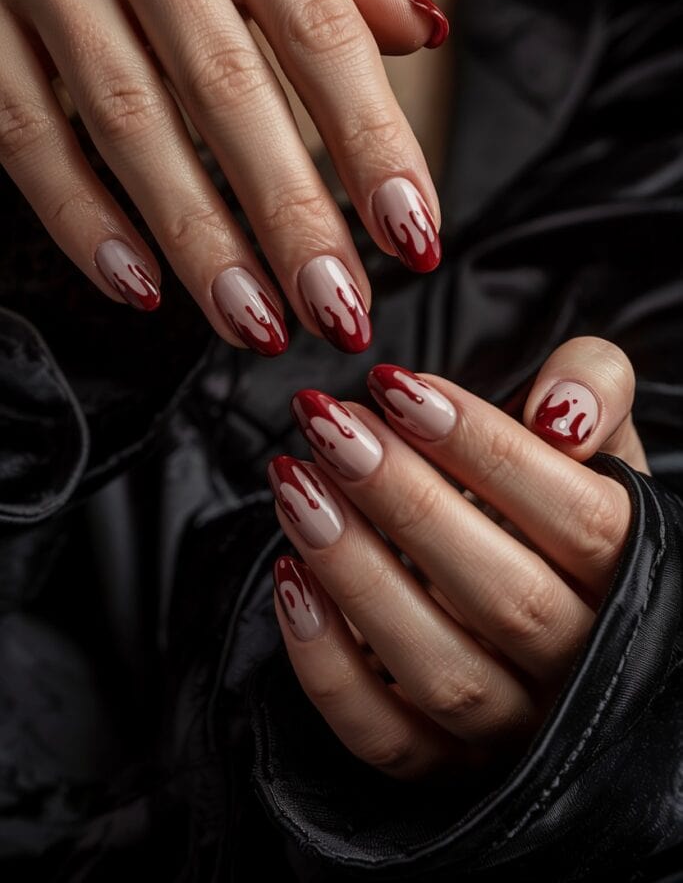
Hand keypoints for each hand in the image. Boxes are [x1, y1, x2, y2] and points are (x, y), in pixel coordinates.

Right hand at [0, 0, 445, 351]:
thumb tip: (422, 31)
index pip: (321, 32)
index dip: (372, 145)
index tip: (412, 237)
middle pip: (228, 90)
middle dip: (290, 218)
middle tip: (338, 309)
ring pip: (130, 125)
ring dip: (199, 243)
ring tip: (255, 323)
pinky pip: (27, 136)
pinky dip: (83, 222)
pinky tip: (140, 289)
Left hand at [268, 337, 648, 778]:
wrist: (549, 596)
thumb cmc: (555, 499)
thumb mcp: (592, 432)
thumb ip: (592, 388)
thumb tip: (559, 409)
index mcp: (631, 572)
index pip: (576, 519)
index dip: (485, 447)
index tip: (397, 386)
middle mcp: (583, 660)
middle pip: (504, 596)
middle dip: (406, 503)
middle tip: (333, 429)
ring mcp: (517, 724)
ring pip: (442, 672)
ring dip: (358, 575)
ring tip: (297, 485)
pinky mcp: (450, 763)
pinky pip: (387, 736)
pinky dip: (329, 665)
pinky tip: (290, 577)